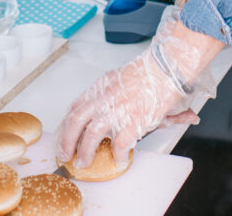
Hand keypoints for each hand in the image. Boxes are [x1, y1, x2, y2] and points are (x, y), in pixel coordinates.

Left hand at [57, 6, 223, 167]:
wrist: (166, 68)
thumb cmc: (149, 71)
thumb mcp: (122, 78)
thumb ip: (112, 94)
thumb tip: (103, 107)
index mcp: (100, 87)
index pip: (76, 107)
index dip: (67, 124)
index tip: (65, 135)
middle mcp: (104, 98)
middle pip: (76, 121)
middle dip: (67, 141)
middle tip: (66, 154)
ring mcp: (117, 111)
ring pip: (91, 135)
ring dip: (85, 151)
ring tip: (85, 162)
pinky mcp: (132, 122)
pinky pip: (118, 145)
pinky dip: (117, 155)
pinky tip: (119, 159)